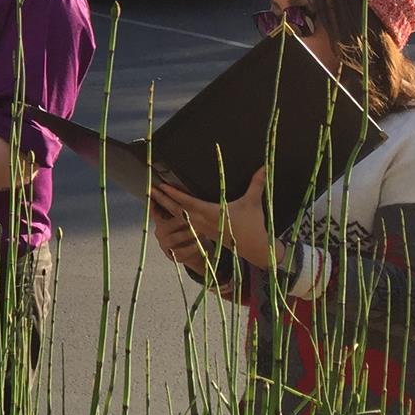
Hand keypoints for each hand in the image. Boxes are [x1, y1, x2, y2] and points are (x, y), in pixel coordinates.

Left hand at [150, 169, 280, 270]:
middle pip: (177, 210)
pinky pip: (184, 223)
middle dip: (162, 199)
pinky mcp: (202, 232)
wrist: (254, 248)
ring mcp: (201, 228)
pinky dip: (174, 216)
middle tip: (149, 190)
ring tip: (154, 198)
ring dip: (165, 207)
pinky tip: (166, 211)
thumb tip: (264, 166)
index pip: (187, 202)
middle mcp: (202, 221)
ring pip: (178, 217)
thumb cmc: (252, 225)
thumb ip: (257, 183)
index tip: (162, 186)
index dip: (174, 194)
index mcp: (211, 213)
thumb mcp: (253, 202)